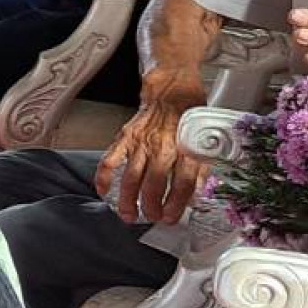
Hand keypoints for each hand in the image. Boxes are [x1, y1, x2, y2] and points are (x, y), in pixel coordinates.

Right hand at [95, 98, 209, 225]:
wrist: (172, 91)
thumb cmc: (188, 116)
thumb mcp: (204, 142)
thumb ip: (201, 170)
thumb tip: (196, 197)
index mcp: (185, 149)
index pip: (183, 184)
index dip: (176, 204)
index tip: (171, 216)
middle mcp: (163, 147)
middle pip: (155, 185)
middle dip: (152, 207)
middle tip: (152, 217)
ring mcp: (141, 143)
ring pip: (131, 178)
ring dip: (128, 200)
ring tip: (129, 214)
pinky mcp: (125, 138)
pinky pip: (110, 160)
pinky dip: (104, 178)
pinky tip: (103, 192)